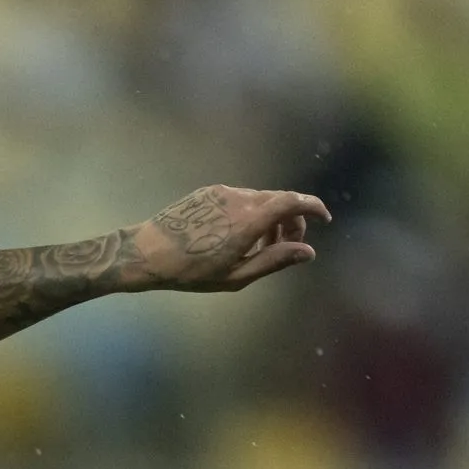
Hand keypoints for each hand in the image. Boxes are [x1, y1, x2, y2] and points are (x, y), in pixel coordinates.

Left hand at [127, 185, 329, 291]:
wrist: (145, 254)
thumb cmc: (189, 272)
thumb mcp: (235, 276)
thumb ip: (274, 261)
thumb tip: (308, 251)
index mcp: (248, 221)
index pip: (293, 201)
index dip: (313, 207)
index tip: (323, 219)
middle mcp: (238, 199)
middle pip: (280, 200)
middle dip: (292, 220)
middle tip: (288, 245)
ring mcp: (222, 192)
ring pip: (260, 199)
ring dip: (270, 218)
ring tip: (260, 246)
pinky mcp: (208, 192)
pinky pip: (240, 198)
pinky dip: (251, 213)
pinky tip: (238, 236)